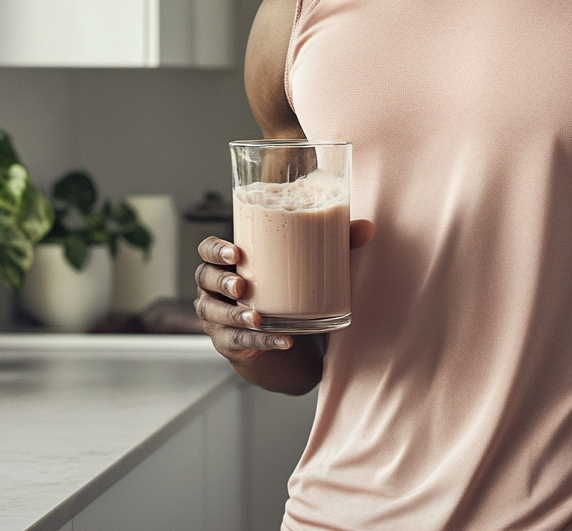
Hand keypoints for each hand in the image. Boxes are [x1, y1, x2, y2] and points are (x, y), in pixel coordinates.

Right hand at [195, 220, 374, 362]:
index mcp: (231, 261)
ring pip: (215, 314)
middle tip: (242, 285)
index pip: (207, 250)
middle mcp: (217, 288)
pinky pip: (240, 343)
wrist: (288, 337)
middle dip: (221, 281)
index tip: (235, 252)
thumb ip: (337, 244)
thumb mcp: (311, 265)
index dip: (215, 250)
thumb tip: (367, 227)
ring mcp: (220, 318)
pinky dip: (262, 341)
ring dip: (235, 315)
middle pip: (204, 279)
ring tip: (257, 316)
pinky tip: (283, 340)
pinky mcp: (231, 344)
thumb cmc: (291, 289)